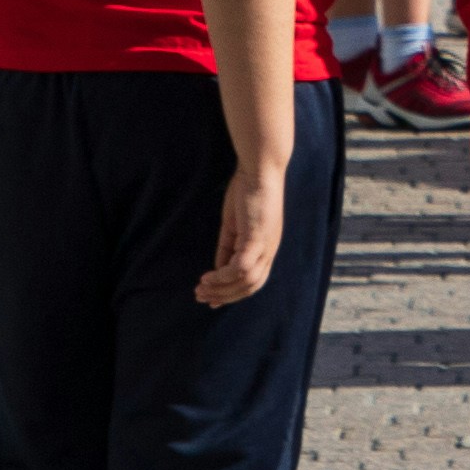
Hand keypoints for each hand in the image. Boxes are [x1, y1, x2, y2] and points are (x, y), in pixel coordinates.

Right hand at [196, 159, 286, 304]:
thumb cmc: (247, 192)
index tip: (213, 300)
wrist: (259, 169)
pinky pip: (241, 266)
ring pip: (245, 281)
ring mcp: (265, 245)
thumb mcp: (235, 225)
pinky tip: (208, 276)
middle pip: (250, 286)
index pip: (253, 281)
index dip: (233, 293)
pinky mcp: (257, 237)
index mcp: (266, 248)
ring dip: (221, 288)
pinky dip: (223, 276)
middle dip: (225, 295)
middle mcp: (269, 250)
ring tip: (201, 289)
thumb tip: (219, 269)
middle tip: (202, 297)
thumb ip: (228, 247)